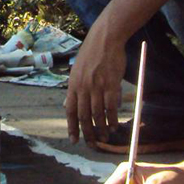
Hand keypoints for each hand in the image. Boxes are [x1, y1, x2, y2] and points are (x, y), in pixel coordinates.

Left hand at [66, 19, 126, 144]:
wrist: (104, 39)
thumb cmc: (91, 55)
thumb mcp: (76, 71)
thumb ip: (74, 90)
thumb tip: (68, 106)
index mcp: (73, 85)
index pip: (70, 111)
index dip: (72, 127)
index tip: (74, 140)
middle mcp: (83, 88)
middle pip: (84, 116)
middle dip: (88, 133)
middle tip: (93, 144)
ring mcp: (97, 86)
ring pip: (98, 114)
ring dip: (102, 128)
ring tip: (105, 137)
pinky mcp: (111, 84)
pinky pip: (111, 106)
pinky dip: (113, 118)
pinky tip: (115, 125)